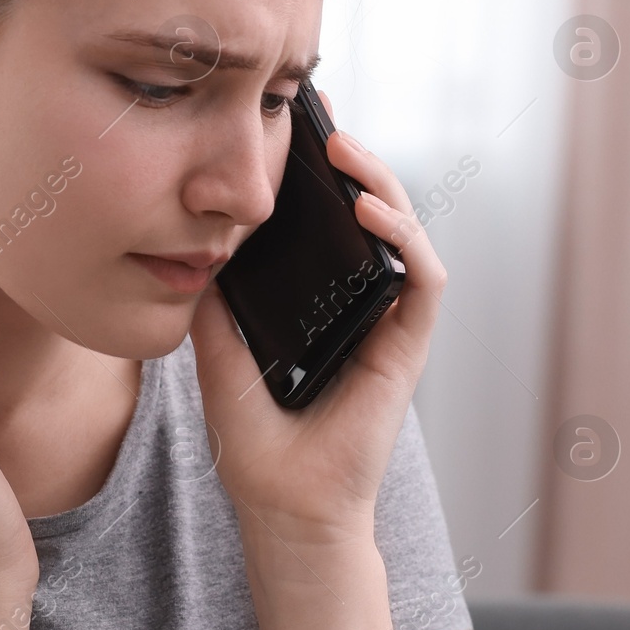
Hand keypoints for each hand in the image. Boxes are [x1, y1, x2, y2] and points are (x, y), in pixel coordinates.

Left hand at [188, 90, 447, 545]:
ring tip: (347, 153)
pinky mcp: (409, 346)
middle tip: (326, 124)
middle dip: (356, 163)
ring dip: (383, 185)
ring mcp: (389, 322)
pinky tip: (371, 212)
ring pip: (406, 233)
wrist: (282, 505)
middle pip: (374, 214)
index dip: (324, 174)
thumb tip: (205, 234)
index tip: (298, 129)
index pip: (333, 222)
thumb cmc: (254, 440)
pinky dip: (405, 238)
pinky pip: (424, 279)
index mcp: (323, 300)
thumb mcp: (218, 349)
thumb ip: (218, 297)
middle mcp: (362, 303)